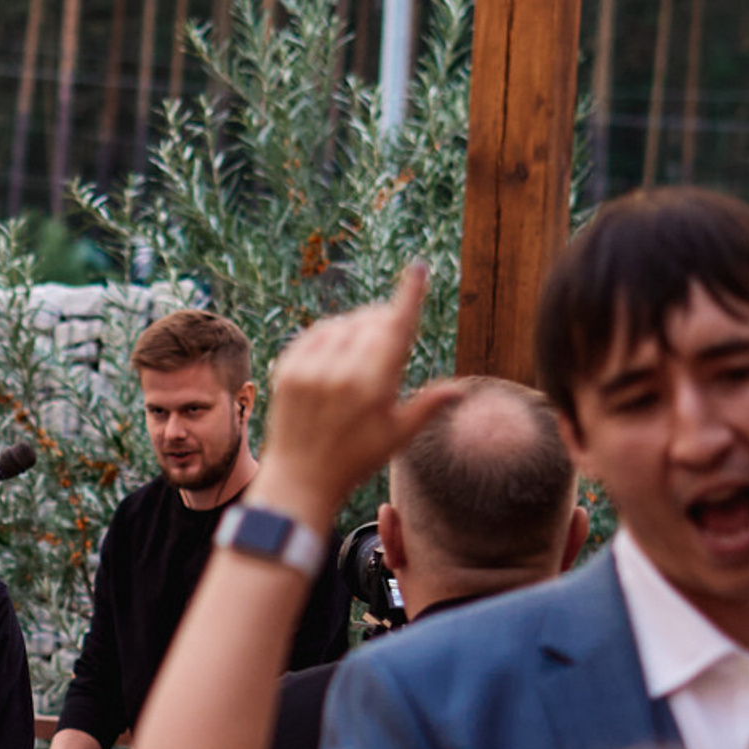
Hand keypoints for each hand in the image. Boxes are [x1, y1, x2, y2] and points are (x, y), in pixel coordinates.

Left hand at [254, 266, 458, 526]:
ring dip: (355, 327)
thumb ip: (428, 406)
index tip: (419, 268)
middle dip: (383, 322)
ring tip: (360, 351)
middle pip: (370, 321)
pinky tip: (334, 350)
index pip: (396, 328)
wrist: (298, 480)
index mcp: (373, 386)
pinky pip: (313, 334)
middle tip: (386, 340)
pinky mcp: (286, 371)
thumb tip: (462, 389)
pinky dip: (328, 335)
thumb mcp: (396, 436)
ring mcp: (309, 370)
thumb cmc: (354, 461)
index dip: (409, 295)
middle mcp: (340, 373)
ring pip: (341, 324)